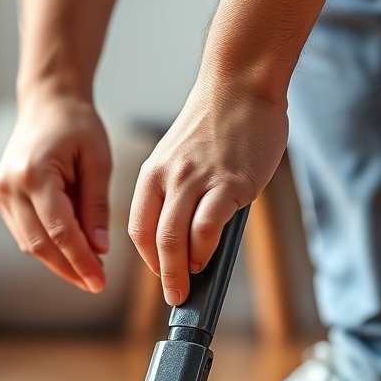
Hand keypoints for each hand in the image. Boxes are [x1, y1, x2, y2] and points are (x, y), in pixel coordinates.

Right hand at [0, 95, 111, 292]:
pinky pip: (24, 232)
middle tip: (95, 285)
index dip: (81, 261)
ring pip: (29, 243)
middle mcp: (10, 186)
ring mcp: (0, 192)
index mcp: (35, 174)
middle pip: (40, 244)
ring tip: (88, 273)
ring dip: (58, 262)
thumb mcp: (98, 161)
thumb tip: (100, 249)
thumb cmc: (77, 125)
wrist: (47, 102)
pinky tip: (71, 253)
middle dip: (69, 268)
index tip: (100, 282)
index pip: (60, 232)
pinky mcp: (0, 197)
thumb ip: (97, 206)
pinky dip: (47, 246)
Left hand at [129, 72, 287, 304]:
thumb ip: (183, 191)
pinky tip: (210, 257)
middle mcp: (168, 178)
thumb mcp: (184, 156)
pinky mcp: (227, 184)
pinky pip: (206, 227)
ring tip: (190, 286)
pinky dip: (205, 250)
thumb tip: (194, 237)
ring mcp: (196, 181)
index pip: (139, 227)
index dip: (148, 259)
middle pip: (154, 239)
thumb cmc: (219, 121)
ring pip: (175, 239)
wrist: (241, 83)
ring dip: (181, 271)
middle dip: (163, 275)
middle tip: (175, 296)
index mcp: (153, 173)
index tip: (161, 275)